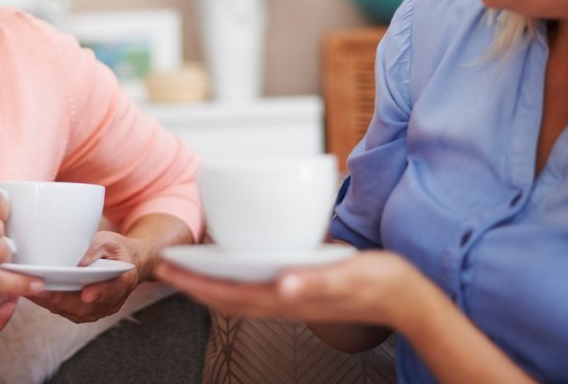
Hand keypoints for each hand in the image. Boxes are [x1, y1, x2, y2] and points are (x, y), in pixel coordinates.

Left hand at [27, 231, 148, 322]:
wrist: (126, 264)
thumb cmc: (116, 251)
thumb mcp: (110, 241)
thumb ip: (95, 250)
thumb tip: (77, 261)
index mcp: (123, 281)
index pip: (112, 290)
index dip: (99, 293)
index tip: (86, 294)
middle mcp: (110, 302)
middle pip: (84, 306)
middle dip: (60, 299)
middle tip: (40, 290)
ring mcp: (96, 311)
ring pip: (71, 311)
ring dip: (50, 302)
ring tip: (29, 290)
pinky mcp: (82, 312)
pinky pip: (65, 310)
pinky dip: (49, 302)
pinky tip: (33, 292)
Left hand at [156, 247, 423, 327]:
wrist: (402, 296)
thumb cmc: (376, 283)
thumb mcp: (346, 276)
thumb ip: (314, 283)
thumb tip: (281, 285)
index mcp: (286, 297)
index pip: (229, 293)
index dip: (196, 284)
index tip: (170, 270)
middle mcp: (282, 301)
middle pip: (225, 297)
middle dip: (192, 284)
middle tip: (164, 267)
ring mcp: (289, 299)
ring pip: (237, 295)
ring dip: (208, 284)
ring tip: (187, 269)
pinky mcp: (298, 291)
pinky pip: (255, 289)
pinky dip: (233, 280)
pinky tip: (229, 268)